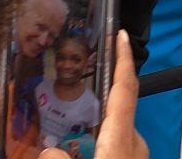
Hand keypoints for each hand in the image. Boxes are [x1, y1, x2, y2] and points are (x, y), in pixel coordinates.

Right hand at [38, 31, 146, 158]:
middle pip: (120, 102)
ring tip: (72, 107)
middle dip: (106, 82)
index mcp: (122, 137)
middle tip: (84, 67)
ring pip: (116, 124)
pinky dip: (100, 134)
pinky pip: (115, 141)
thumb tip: (46, 150)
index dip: (123, 58)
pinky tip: (81, 143)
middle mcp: (133, 140)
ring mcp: (135, 153)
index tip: (121, 35)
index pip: (125, 87)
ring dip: (98, 113)